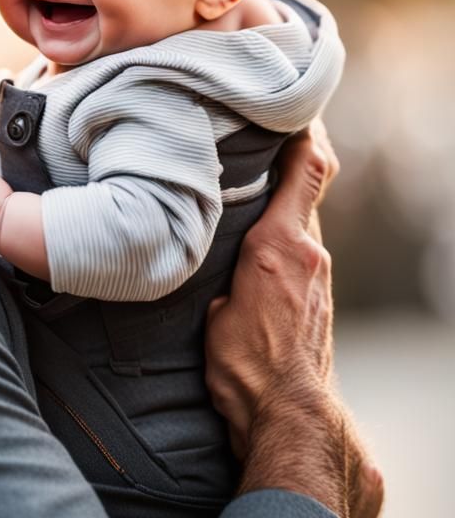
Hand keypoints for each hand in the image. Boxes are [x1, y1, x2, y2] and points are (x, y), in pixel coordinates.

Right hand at [205, 126, 381, 517]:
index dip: (305, 131)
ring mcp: (316, 273)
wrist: (287, 413)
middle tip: (256, 126)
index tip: (292, 103)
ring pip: (299, 216)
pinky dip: (283, 228)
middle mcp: (307, 250)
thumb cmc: (244, 363)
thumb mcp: (215, 305)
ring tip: (246, 178)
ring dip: (281, 195)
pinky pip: (300, 245)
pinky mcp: (315, 295)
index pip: (308, 169)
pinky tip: (254, 234)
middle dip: (287, 154)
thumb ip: (216, 267)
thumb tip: (202, 255)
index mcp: (281, 243)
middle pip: (306, 185)